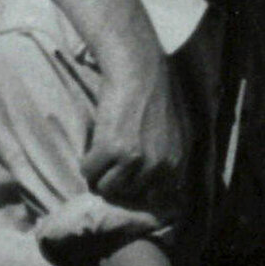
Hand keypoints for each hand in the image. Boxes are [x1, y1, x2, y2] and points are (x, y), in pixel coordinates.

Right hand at [84, 45, 190, 219]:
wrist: (140, 70)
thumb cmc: (156, 94)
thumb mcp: (178, 131)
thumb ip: (170, 159)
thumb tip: (163, 190)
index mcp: (176, 163)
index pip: (153, 196)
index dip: (136, 185)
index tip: (126, 176)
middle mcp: (158, 166)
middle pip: (128, 193)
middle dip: (116, 180)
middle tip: (109, 163)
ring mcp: (134, 159)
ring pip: (106, 188)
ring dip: (99, 175)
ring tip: (100, 158)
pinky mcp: (111, 149)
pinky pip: (89, 172)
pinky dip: (86, 163)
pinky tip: (92, 148)